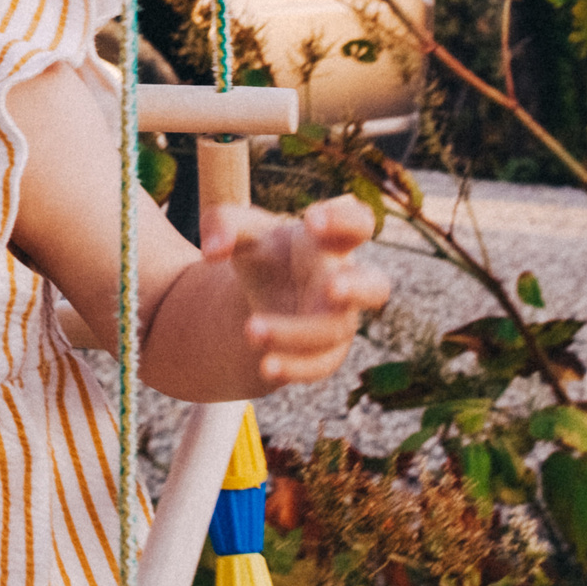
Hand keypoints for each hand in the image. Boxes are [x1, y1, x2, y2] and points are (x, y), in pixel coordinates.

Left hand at [199, 194, 391, 387]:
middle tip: (332, 287)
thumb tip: (210, 250)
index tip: (311, 218)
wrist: (264, 298)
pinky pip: (320, 366)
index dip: (344, 219)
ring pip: (334, 331)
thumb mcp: (241, 231)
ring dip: (296, 333)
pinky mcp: (325, 354)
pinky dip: (295, 367)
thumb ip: (223, 225)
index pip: (357, 223)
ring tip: (251, 329)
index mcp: (330, 242)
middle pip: (376, 285)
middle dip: (358, 287)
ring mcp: (339, 320)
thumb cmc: (265, 252)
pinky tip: (265, 366)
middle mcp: (343, 281)